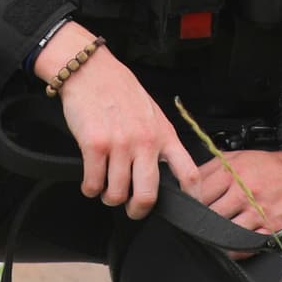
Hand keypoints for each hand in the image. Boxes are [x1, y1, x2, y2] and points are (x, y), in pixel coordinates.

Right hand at [44, 26, 195, 219]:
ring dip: (109, 196)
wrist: (91, 71)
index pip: (188, 173)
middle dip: (138, 210)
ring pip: (116, 194)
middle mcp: (145, 142)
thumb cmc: (120, 91)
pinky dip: (90, 188)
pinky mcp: (95, 145)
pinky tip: (91, 181)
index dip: (191, 199)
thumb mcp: (153, 114)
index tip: (187, 211)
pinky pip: (93, 184)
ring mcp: (120, 145)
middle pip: (148, 195)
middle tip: (132, 209)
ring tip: (105, 187)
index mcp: (164, 134)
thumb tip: (162, 172)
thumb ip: (159, 142)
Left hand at [186, 149, 281, 248]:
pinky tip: (228, 246)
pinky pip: (245, 245)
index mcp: (232, 173)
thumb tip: (187, 178)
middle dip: (201, 220)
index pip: (199, 193)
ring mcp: (257, 212)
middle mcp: (244, 193)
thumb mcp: (237, 157)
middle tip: (195, 224)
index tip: (187, 207)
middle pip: (210, 214)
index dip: (190, 202)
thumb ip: (211, 167)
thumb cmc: (267, 166)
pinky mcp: (269, 228)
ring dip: (215, 236)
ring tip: (209, 236)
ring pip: (225, 231)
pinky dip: (234, 249)